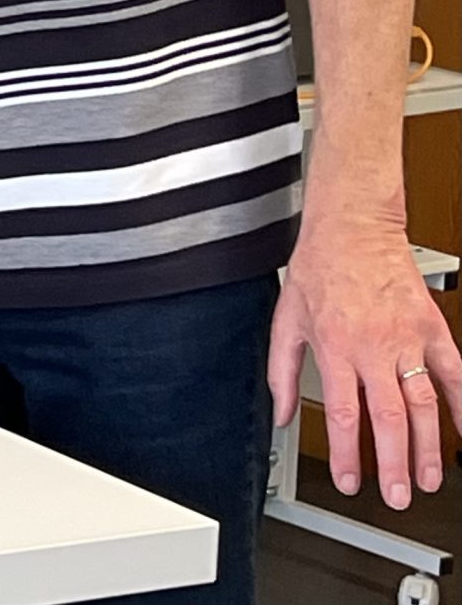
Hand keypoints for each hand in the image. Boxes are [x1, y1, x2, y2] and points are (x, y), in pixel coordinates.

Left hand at [269, 213, 461, 509]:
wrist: (354, 228)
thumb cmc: (319, 269)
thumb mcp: (285, 319)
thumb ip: (281, 371)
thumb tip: (280, 412)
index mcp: (335, 347)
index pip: (342, 414)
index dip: (347, 455)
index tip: (350, 482)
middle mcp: (374, 348)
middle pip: (389, 419)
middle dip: (393, 465)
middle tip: (397, 496)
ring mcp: (409, 340)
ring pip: (424, 405)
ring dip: (428, 447)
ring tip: (428, 478)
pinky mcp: (433, 330)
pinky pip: (455, 374)